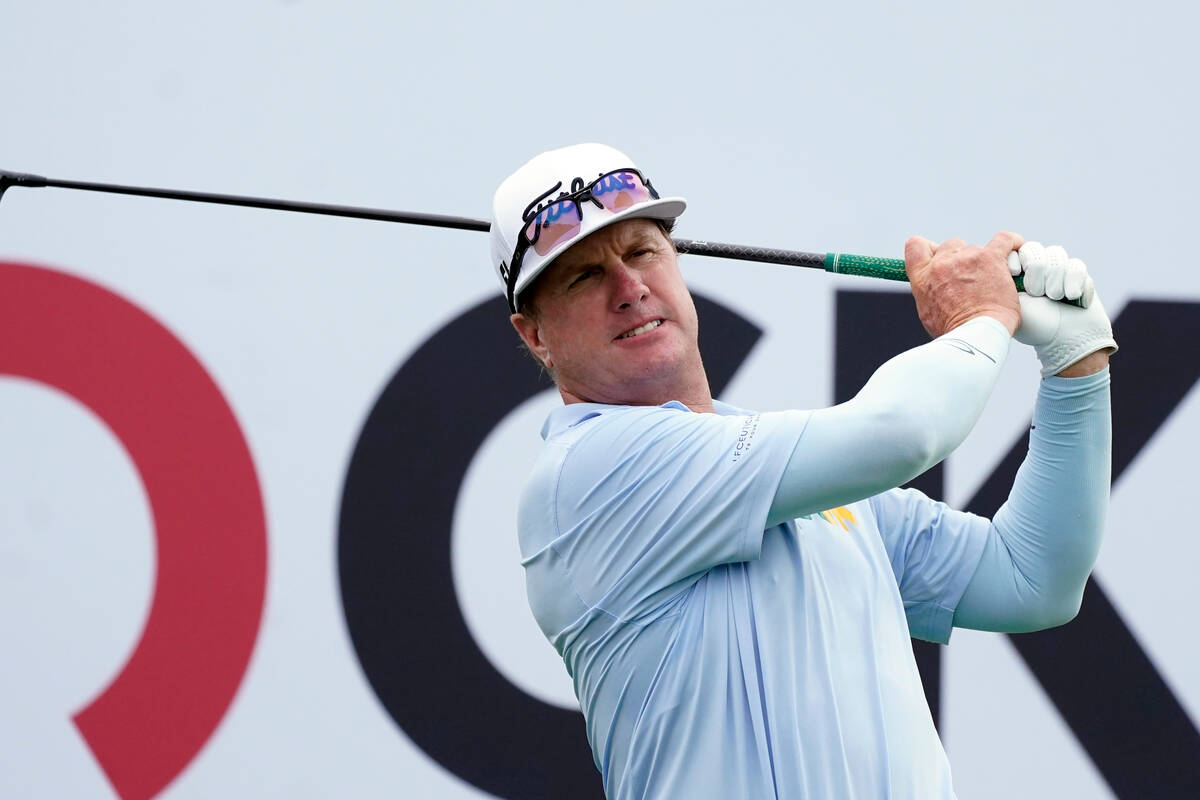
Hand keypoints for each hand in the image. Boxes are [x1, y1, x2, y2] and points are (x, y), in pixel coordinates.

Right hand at [905, 232, 1022, 336]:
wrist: (975, 336)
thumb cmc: (955, 332)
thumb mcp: (929, 313)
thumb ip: (931, 293)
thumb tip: (937, 291)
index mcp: (922, 277)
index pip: (916, 246)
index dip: (930, 249)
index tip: (940, 257)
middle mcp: (941, 263)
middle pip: (951, 246)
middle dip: (961, 258)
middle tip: (973, 277)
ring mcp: (966, 258)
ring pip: (976, 248)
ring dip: (984, 260)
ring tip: (994, 280)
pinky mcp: (990, 258)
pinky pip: (1005, 240)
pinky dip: (1012, 243)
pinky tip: (1015, 248)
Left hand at [1007, 242, 1117, 376]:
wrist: (1063, 343)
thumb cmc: (1031, 326)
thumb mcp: (1009, 304)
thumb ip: (999, 282)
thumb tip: (991, 261)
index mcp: (1016, 274)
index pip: (1012, 248)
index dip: (1014, 258)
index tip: (1013, 273)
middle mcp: (1036, 269)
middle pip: (1034, 250)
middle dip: (1036, 271)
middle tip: (1036, 292)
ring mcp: (1058, 271)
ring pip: (1055, 256)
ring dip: (1054, 277)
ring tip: (1054, 297)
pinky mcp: (1078, 276)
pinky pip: (1076, 266)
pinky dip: (1072, 282)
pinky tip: (1069, 297)